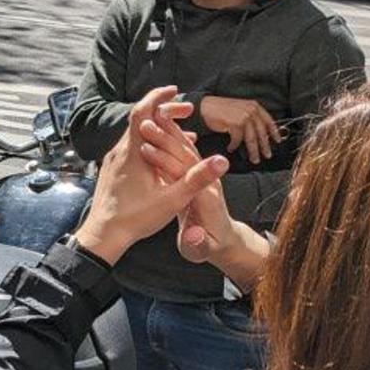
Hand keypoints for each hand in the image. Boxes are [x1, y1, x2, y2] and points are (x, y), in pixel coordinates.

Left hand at [73, 87, 229, 264]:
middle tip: (187, 111)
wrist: (104, 235)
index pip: (142, 112)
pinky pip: (132, 148)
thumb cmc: (135, 219)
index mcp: (132, 153)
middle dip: (165, 112)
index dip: (158, 98)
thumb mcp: (172, 200)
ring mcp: (114, 161)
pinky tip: (166, 156)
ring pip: (137, 135)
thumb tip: (221, 161)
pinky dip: (151, 144)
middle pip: (140, 120)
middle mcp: (119, 152)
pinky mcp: (113, 170)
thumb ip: (197, 179)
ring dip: (159, 130)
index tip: (175, 91)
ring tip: (184, 134)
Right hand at [134, 113, 269, 285]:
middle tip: (144, 124)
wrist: (225, 241)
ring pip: (188, 150)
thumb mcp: (202, 250)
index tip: (145, 149)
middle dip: (166, 139)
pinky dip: (172, 139)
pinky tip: (158, 129)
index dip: (165, 161)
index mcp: (206, 200)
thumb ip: (198, 244)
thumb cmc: (209, 247)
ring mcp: (206, 177)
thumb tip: (194, 238)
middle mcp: (209, 183)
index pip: (186, 175)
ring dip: (169, 133)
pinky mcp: (199, 175)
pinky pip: (185, 153)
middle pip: (188, 156)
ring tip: (147, 118)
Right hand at [200, 95, 282, 165]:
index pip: (268, 121)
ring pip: (252, 139)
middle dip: (265, 146)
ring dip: (253, 151)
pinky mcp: (235, 123)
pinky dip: (234, 145)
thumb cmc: (221, 110)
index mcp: (254, 106)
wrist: (205, 107)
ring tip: (254, 159)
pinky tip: (231, 148)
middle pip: (261, 133)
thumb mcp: (240, 109)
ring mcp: (244, 117)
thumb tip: (258, 134)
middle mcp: (251, 110)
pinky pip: (238, 140)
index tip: (278, 141)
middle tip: (267, 155)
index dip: (274, 132)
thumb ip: (250, 118)